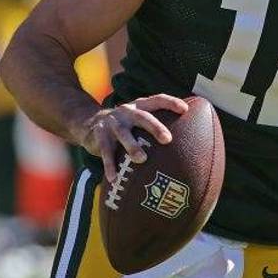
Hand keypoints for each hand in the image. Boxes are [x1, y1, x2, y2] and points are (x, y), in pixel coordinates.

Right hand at [71, 94, 188, 182]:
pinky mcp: (99, 135)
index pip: (157, 100)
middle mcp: (126, 111)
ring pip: (123, 134)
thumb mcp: (138, 121)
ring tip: (142, 159)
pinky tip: (113, 178)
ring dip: (132, 146)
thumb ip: (156, 128)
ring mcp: (112, 123)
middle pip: (142, 117)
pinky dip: (109, 164)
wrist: (89, 124)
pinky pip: (105, 151)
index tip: (185, 109)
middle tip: (167, 139)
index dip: (171, 102)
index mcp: (139, 106)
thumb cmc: (126, 127)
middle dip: (155, 127)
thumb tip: (188, 145)